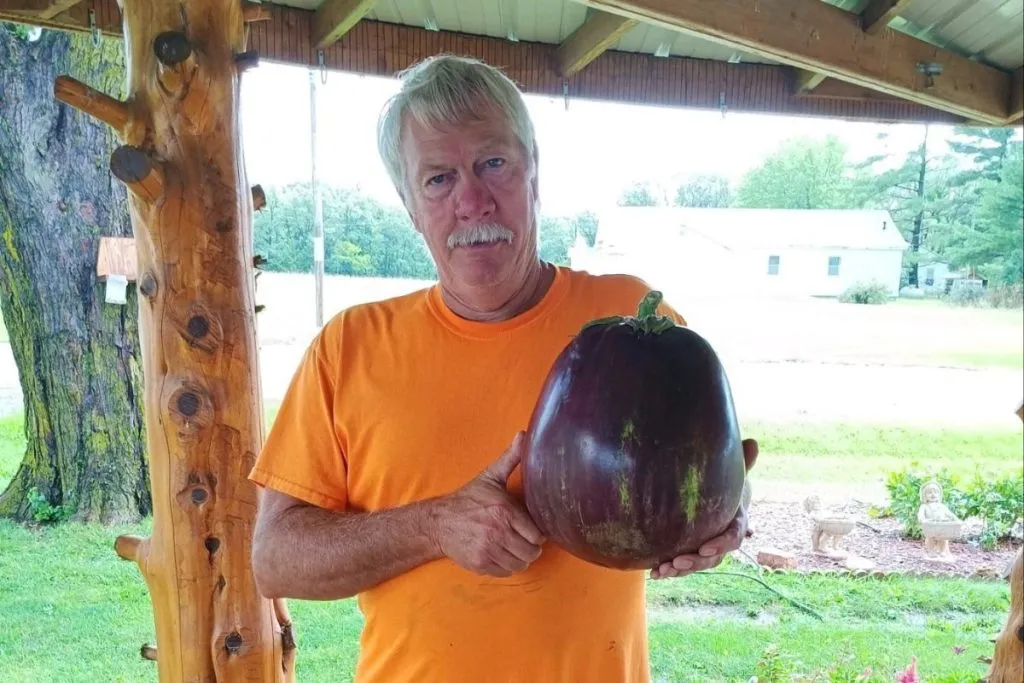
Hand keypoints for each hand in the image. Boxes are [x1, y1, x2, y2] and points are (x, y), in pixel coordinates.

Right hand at [429, 431, 545, 576]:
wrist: (438, 521)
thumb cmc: (468, 498)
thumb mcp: (490, 476)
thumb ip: (511, 458)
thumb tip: (523, 434)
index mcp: (505, 511)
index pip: (537, 535)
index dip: (537, 533)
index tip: (531, 529)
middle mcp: (498, 532)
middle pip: (531, 552)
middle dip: (530, 547)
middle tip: (523, 540)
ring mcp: (488, 550)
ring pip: (520, 564)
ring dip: (520, 558)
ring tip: (513, 547)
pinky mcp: (480, 564)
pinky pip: (506, 572)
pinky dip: (506, 566)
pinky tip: (501, 554)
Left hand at [651, 438, 758, 579]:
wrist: (715, 494)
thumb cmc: (725, 481)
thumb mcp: (733, 471)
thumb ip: (742, 461)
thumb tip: (752, 442)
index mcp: (736, 521)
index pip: (732, 537)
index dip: (720, 545)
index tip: (705, 549)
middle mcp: (723, 539)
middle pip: (714, 558)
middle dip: (696, 562)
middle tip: (678, 561)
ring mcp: (708, 548)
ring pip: (698, 565)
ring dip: (681, 570)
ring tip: (662, 571)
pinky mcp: (692, 551)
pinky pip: (684, 565)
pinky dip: (670, 570)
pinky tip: (654, 574)